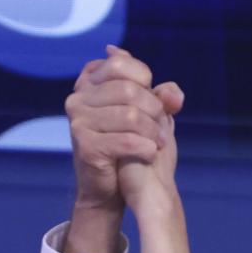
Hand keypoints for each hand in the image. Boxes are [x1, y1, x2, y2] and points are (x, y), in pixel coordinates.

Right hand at [61, 46, 181, 252]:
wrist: (105, 189)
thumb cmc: (124, 146)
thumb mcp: (144, 115)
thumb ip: (161, 98)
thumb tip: (173, 95)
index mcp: (88, 84)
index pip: (120, 63)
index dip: (144, 79)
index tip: (153, 99)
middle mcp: (78, 99)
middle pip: (128, 89)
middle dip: (153, 108)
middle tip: (163, 128)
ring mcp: (78, 122)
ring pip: (130, 116)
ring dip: (153, 130)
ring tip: (160, 142)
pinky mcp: (85, 146)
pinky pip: (127, 140)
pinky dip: (146, 148)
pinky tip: (150, 153)